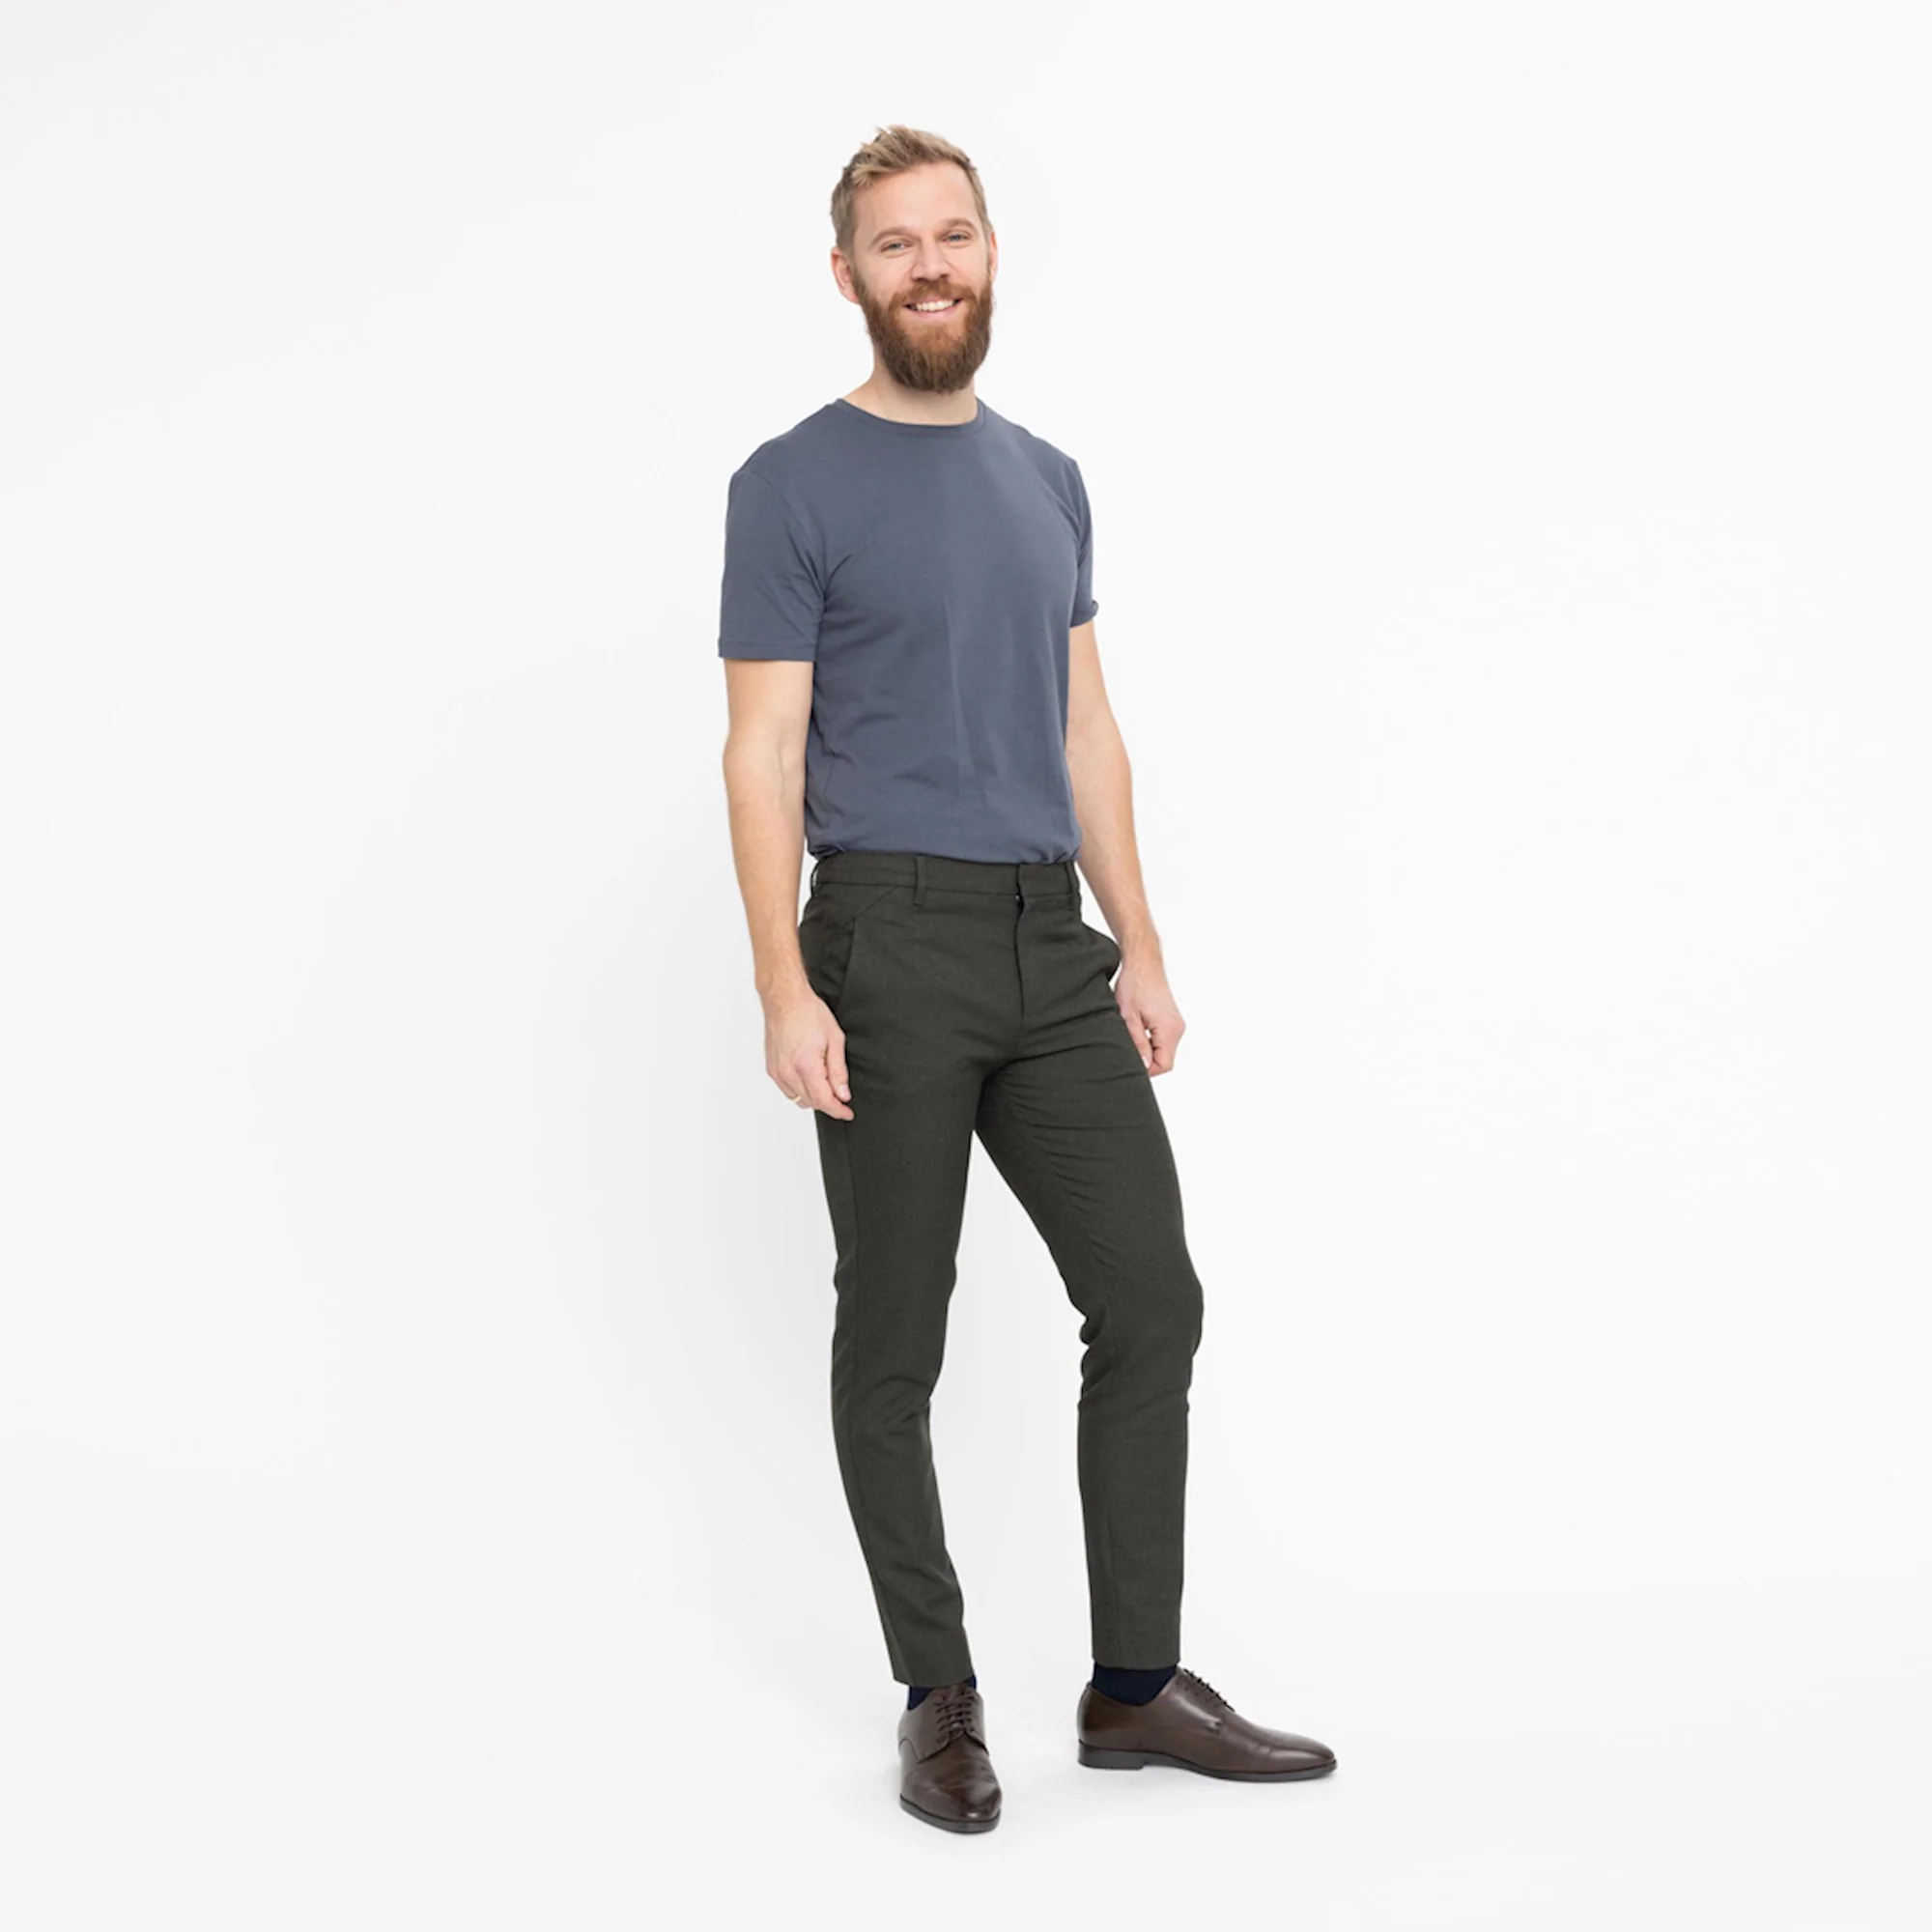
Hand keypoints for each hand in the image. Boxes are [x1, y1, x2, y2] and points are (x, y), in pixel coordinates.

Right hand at [765, 983, 854, 1118]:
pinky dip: (800, 1088)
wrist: (785, 1000)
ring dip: (813, 1095)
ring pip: (798, 1099)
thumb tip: (842, 1093)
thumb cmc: (808, 1013)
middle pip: (811, 1102)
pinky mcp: (771, 1069)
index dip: (838, 1110)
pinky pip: (787, 1089)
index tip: (846, 1113)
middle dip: (828, 1102)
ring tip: (823, 1078)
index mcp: (806, 1065)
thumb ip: (838, 1071)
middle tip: (840, 1093)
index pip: (823, 1100)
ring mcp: (777, 1072)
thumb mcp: (835, 1039)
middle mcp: (788, 1072)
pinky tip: (808, 1075)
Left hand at [1113, 955, 1183, 1073]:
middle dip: (1145, 1059)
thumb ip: (1137, 1044)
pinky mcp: (1171, 1020)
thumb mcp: (1128, 1017)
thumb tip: (1144, 1066)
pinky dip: (1150, 1040)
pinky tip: (1137, 1027)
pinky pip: (1162, 1039)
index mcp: (1169, 1030)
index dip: (1146, 1069)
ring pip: (1163, 1050)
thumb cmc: (1134, 984)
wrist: (1143, 963)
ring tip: (1131, 1033)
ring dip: (1147, 1048)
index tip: (1130, 1061)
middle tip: (1127, 1047)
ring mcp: (1176, 1024)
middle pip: (1164, 1060)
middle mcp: (1177, 1028)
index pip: (1164, 1065)